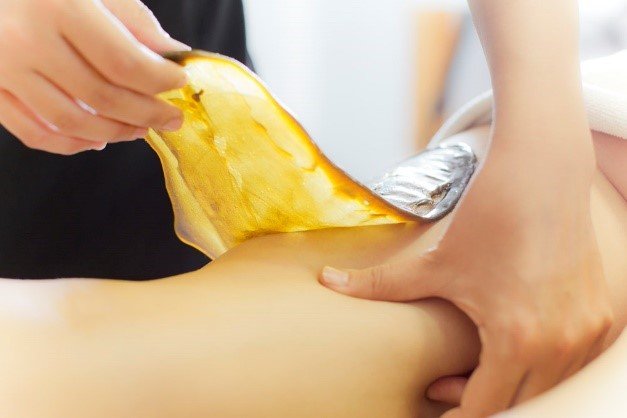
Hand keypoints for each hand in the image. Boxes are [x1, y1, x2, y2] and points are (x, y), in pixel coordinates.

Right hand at [0, 0, 188, 154]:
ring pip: (72, 122)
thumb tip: (173, 54)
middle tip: (172, 117)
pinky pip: (35, 133)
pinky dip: (72, 144)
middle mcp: (25, 41)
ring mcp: (2, 70)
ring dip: (116, 132)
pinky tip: (98, 139)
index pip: (122, 61)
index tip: (180, 81)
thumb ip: (132, 19)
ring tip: (141, 128)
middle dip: (147, 113)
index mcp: (55, 7)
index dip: (159, 79)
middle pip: (102, 97)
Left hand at [320, 129, 613, 416]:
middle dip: (477, 402)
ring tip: (469, 362)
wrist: (541, 172)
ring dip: (509, 384)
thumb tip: (327, 281)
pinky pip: (571, 363)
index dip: (455, 416)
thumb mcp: (433, 263)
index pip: (487, 408)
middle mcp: (562, 344)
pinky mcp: (603, 316)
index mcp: (518, 339)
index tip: (431, 404)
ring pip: (547, 387)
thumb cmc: (489, 216)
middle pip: (519, 405)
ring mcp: (589, 331)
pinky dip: (540, 365)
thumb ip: (377, 284)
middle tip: (439, 385)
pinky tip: (509, 343)